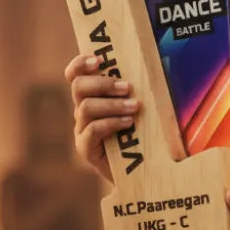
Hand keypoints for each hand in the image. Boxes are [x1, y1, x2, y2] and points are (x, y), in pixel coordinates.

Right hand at [64, 54, 141, 183]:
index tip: (99, 60)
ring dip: (112, 104)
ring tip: (135, 107)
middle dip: (103, 83)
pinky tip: (128, 123)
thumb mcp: (139, 109)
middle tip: (127, 87)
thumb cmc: (142, 134)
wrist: (138, 170)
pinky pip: (91, 131)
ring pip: (85, 108)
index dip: (80, 63)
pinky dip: (111, 123)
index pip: (74, 75)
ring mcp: (81, 130)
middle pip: (78, 87)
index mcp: (91, 96)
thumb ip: (136, 91)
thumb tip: (155, 66)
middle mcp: (82, 111)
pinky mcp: (86, 149)